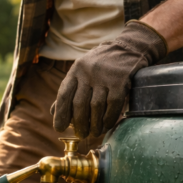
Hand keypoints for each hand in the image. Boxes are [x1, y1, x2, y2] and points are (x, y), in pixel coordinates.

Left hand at [52, 21, 167, 138]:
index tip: (59, 128)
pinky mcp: (120, 81)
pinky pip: (113, 105)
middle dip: (79, 123)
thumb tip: (54, 112)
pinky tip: (106, 125)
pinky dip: (109, 118)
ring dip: (95, 124)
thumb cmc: (102, 63)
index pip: (64, 95)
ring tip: (94, 133)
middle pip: (80, 104)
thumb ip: (69, 90)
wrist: (129, 47)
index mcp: (76, 70)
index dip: (60, 114)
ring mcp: (104, 76)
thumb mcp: (82, 71)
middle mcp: (88, 72)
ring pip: (96, 107)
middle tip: (82, 134)